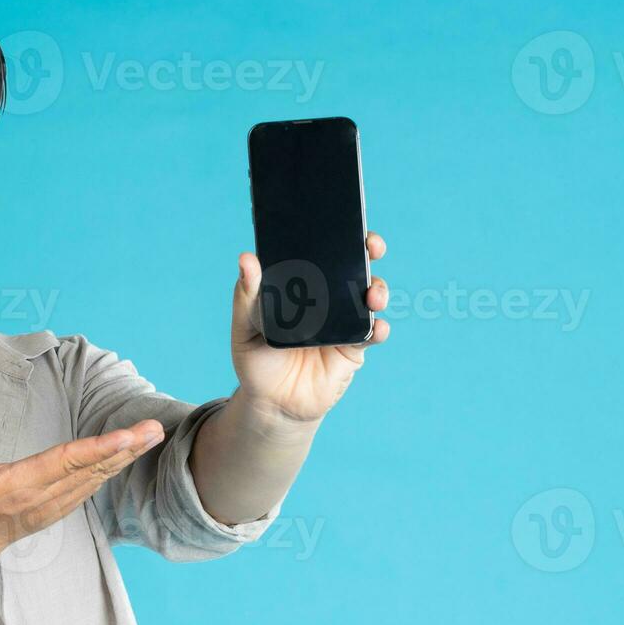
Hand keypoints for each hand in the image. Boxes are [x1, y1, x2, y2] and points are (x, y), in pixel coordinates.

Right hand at [0, 420, 166, 565]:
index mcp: (22, 484)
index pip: (67, 462)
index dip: (99, 448)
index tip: (127, 435)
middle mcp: (45, 496)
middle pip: (93, 468)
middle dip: (127, 448)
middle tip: (156, 428)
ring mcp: (54, 505)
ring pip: (98, 477)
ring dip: (126, 456)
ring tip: (151, 435)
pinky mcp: (58, 508)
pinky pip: (92, 486)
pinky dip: (113, 468)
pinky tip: (127, 455)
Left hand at [231, 231, 390, 425]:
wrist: (273, 403)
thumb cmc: (256, 360)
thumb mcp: (245, 327)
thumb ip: (247, 296)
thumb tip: (245, 259)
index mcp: (300, 285)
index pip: (320, 251)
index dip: (334, 233)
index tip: (342, 221)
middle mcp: (326, 297)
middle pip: (353, 265)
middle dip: (367, 250)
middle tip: (371, 246)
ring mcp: (343, 320)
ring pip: (369, 295)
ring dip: (378, 289)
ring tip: (372, 296)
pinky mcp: (354, 347)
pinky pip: (373, 332)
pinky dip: (378, 328)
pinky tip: (375, 328)